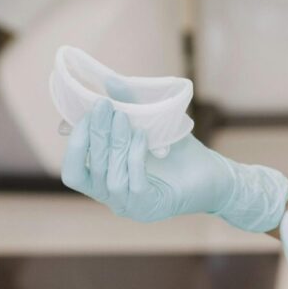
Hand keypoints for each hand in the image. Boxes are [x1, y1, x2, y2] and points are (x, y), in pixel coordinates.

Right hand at [60, 99, 287, 231]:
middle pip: (89, 169)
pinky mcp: (150, 207)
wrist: (213, 174)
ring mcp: (129, 206)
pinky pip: (134, 184)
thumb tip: (109, 81)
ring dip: (114, 144)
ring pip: (110, 176)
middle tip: (102, 105)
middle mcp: (112, 197)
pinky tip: (141, 136)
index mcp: (105, 180)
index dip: (73, 144)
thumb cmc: (179, 152)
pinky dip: (135, 158)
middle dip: (94, 134)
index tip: (81, 114)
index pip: (73, 171)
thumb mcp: (150, 124)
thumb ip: (129, 106)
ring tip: (121, 117)